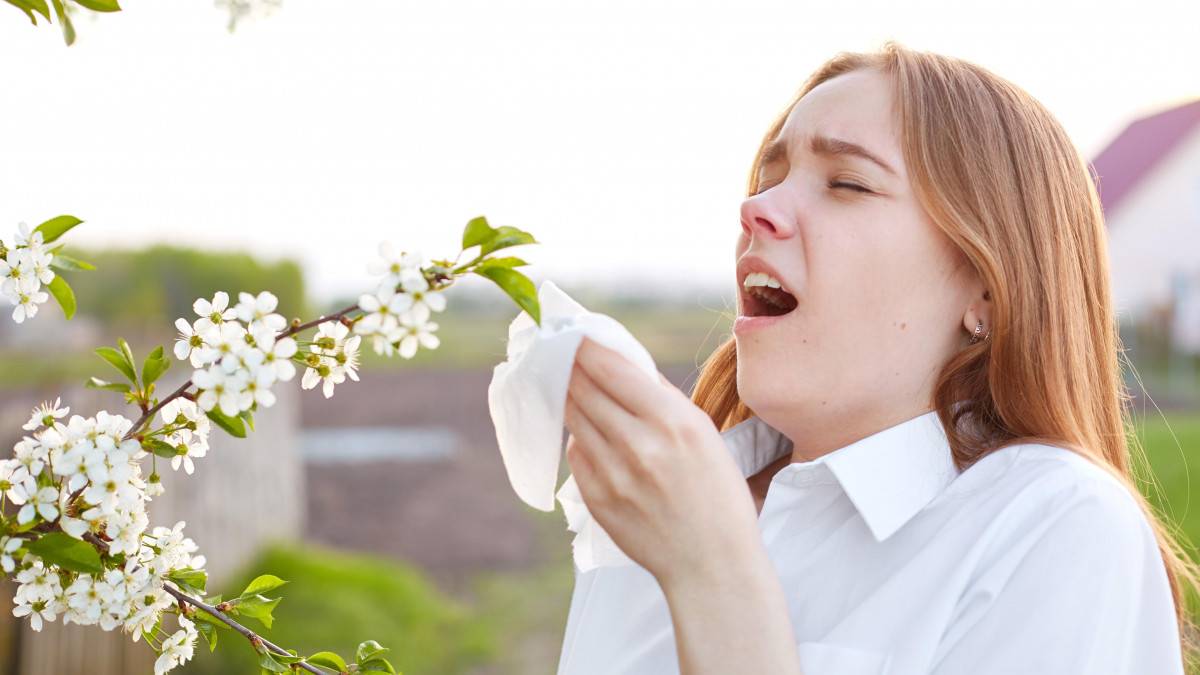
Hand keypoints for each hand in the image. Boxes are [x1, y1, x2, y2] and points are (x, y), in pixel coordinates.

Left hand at [564, 336, 762, 583]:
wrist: (711, 563)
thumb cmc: (716, 494)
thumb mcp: (703, 434)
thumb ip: (662, 397)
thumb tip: (624, 362)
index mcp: (672, 421)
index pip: (610, 367)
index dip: (584, 345)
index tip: (571, 330)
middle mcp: (638, 444)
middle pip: (583, 388)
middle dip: (569, 365)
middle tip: (557, 349)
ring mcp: (613, 474)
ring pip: (574, 417)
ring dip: (570, 397)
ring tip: (569, 384)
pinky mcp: (596, 498)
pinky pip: (576, 452)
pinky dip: (580, 436)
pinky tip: (591, 433)